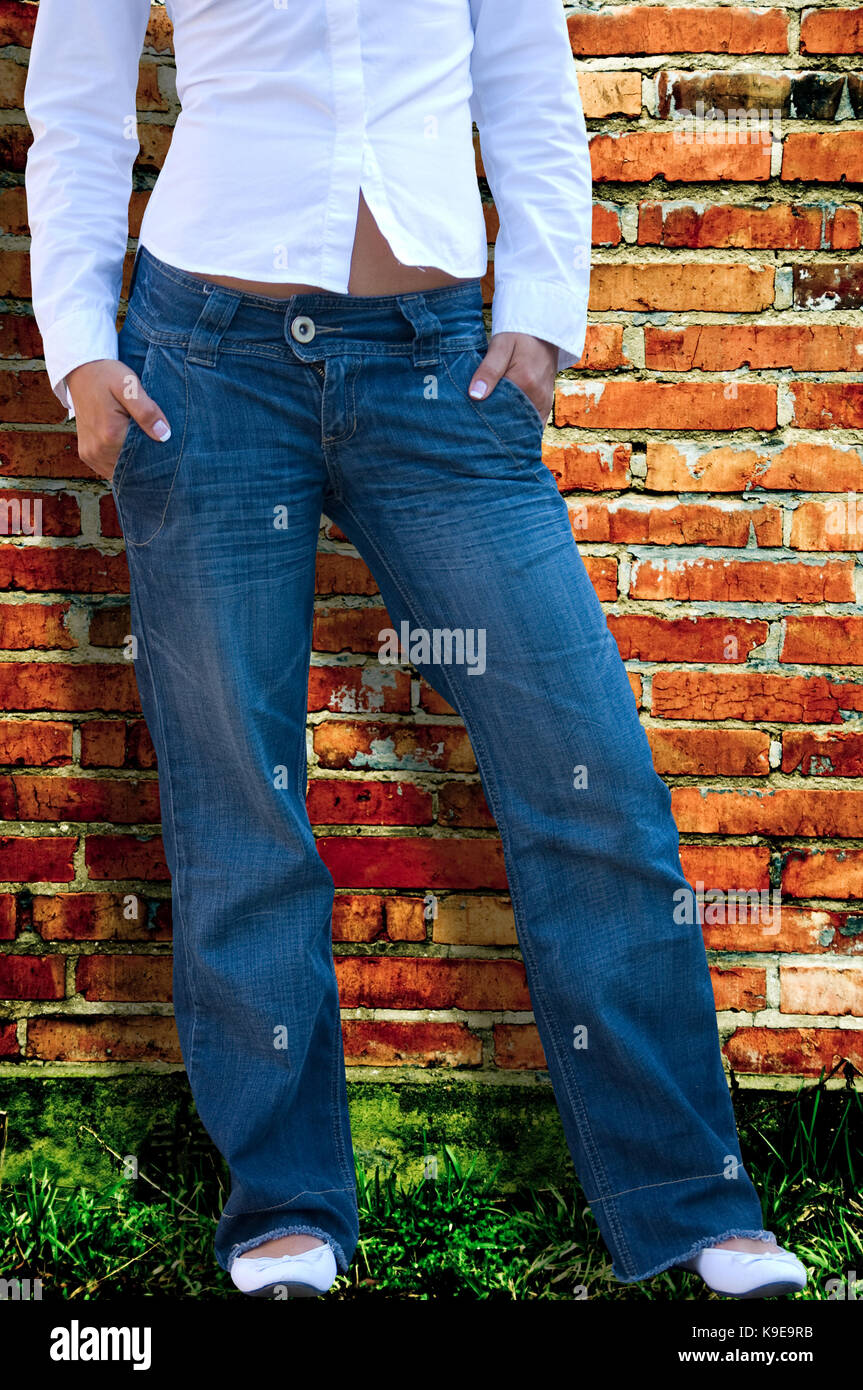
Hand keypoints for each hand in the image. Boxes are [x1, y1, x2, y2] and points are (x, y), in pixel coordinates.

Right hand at [66, 359, 170, 480]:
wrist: (81, 371)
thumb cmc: (108, 376)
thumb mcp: (130, 386)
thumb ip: (147, 411)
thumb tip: (164, 435)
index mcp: (110, 436)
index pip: (142, 460)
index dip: (156, 458)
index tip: (168, 451)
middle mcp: (97, 451)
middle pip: (131, 469)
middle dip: (146, 462)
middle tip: (159, 448)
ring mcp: (90, 455)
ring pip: (120, 472)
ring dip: (132, 464)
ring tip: (143, 445)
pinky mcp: (87, 454)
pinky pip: (109, 469)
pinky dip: (120, 463)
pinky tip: (130, 449)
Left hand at [467, 331, 556, 422]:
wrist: (543, 333)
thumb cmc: (518, 336)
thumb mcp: (500, 346)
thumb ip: (488, 370)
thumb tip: (475, 396)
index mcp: (524, 382)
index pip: (499, 410)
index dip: (484, 418)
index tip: (470, 421)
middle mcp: (537, 397)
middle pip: (511, 422)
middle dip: (494, 427)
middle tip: (476, 429)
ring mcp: (543, 403)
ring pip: (522, 426)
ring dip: (507, 428)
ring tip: (489, 430)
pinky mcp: (545, 406)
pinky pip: (532, 424)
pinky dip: (519, 427)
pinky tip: (505, 428)